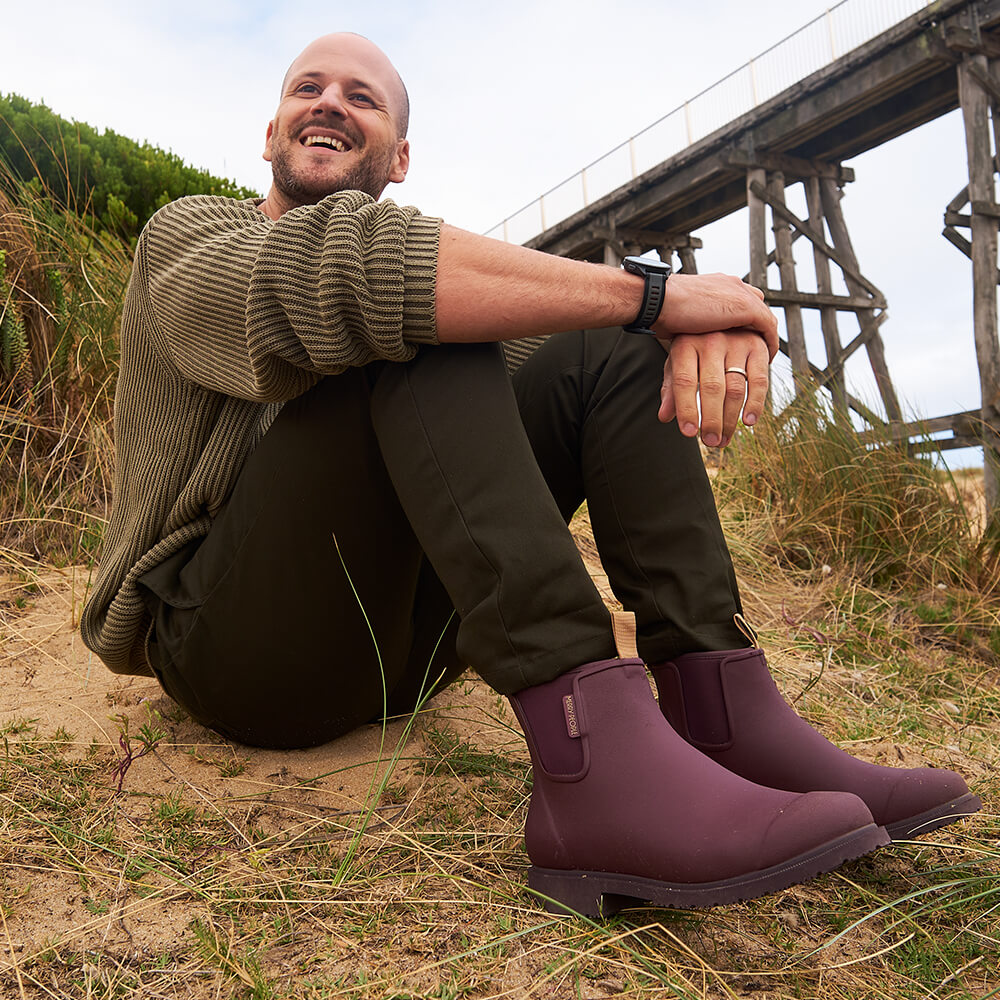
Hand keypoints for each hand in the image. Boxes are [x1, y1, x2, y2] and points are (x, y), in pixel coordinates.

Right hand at [651, 273, 777, 358]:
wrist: (659, 300)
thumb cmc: (660, 311)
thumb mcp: (680, 317)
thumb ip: (690, 330)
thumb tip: (682, 348)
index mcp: (716, 284)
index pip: (738, 298)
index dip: (742, 319)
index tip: (739, 338)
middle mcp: (732, 285)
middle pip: (756, 304)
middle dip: (757, 327)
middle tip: (755, 348)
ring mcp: (741, 294)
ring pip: (764, 316)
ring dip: (765, 337)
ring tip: (763, 358)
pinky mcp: (747, 307)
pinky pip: (768, 327)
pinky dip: (770, 342)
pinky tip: (766, 359)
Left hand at [658, 330, 770, 445]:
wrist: (720, 315)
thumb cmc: (693, 347)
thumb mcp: (677, 363)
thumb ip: (672, 389)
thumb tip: (665, 417)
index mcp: (685, 345)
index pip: (684, 382)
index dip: (686, 409)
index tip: (688, 433)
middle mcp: (711, 341)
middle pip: (712, 387)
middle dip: (712, 420)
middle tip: (710, 442)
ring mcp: (736, 343)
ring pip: (735, 388)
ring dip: (731, 419)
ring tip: (723, 440)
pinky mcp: (757, 347)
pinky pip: (759, 380)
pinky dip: (756, 404)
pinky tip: (748, 422)